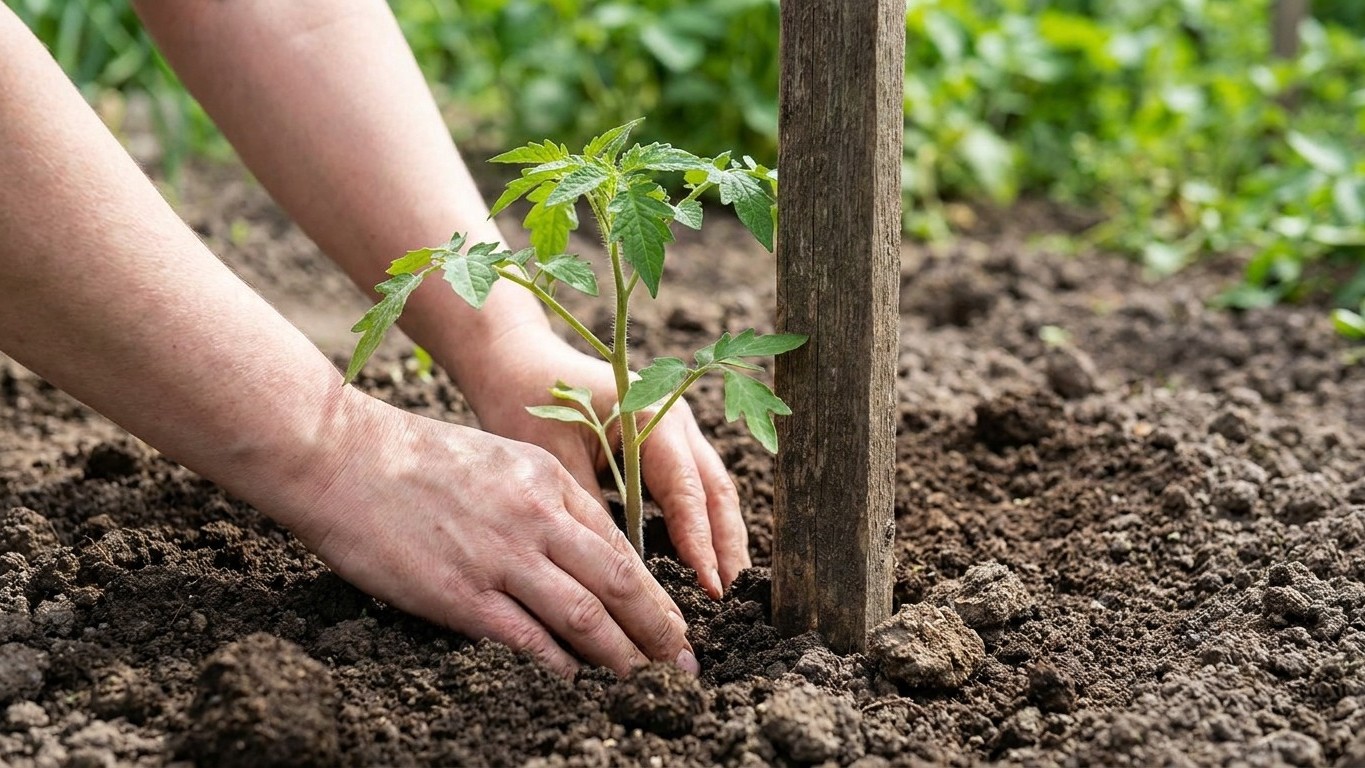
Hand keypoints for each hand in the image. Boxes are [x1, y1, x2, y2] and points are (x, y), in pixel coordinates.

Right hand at [284, 388, 696, 676]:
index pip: (620, 545)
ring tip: (648, 683)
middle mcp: (538, 518)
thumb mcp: (498, 459)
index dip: (655, 590)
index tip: (675, 620)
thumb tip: (582, 549)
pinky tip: (579, 683)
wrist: (343, 458)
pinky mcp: (463, 595)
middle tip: (685, 663)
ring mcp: (503, 558)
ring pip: (586, 616)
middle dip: (660, 630)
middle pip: (620, 583)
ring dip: (625, 657)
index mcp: (548, 481)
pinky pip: (529, 640)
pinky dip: (562, 666)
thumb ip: (543, 501)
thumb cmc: (415, 458)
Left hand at [462, 329, 749, 598]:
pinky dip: (704, 521)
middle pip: (716, 490)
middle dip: (727, 545)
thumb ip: (595, 515)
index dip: (701, 544)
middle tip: (731, 597)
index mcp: (652, 416)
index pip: (687, 492)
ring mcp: (676, 426)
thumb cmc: (528, 404)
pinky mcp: (666, 439)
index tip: (709, 589)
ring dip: (722, 536)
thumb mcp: (557, 464)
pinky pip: (696, 485)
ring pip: (713, 488)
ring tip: (728, 586)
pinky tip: (706, 558)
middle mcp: (675, 418)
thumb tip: (625, 578)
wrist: (516, 360)